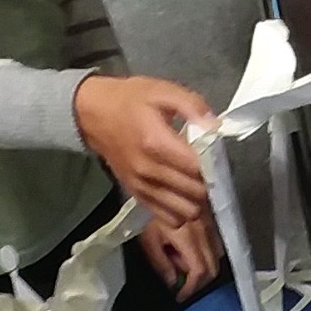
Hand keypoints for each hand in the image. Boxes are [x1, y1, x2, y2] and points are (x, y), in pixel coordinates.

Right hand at [74, 75, 212, 224]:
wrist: (92, 114)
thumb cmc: (130, 100)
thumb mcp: (162, 91)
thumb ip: (193, 106)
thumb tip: (216, 128)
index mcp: (157, 143)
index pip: (198, 169)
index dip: (215, 165)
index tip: (218, 155)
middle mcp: (149, 171)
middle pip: (195, 194)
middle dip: (210, 183)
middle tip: (211, 169)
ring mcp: (142, 187)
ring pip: (185, 212)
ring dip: (197, 200)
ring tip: (197, 182)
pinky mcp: (137, 196)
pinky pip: (168, 219)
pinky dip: (181, 212)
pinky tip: (182, 194)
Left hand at [140, 216, 222, 299]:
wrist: (156, 179)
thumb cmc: (147, 211)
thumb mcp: (148, 239)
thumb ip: (162, 263)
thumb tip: (173, 282)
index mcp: (189, 237)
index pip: (200, 270)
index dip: (191, 288)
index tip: (180, 296)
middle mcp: (205, 231)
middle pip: (213, 266)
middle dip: (199, 281)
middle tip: (183, 284)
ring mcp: (211, 223)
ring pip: (217, 254)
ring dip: (203, 265)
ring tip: (182, 263)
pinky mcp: (212, 216)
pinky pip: (216, 241)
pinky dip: (205, 252)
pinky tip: (188, 248)